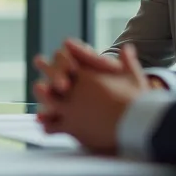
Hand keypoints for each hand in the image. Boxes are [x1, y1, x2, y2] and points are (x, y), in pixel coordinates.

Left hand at [33, 44, 148, 153]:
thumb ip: (127, 61)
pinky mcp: (71, 127)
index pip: (67, 60)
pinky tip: (43, 124)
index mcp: (87, 76)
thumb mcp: (133, 77)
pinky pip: (51, 126)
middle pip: (52, 75)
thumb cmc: (136, 101)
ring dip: (42, 95)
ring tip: (39, 88)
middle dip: (46, 68)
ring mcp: (69, 109)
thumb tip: (127, 47)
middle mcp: (74, 91)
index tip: (57, 51)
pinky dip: (46, 125)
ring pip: (48, 100)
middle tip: (39, 60)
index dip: (62, 56)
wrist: (135, 125)